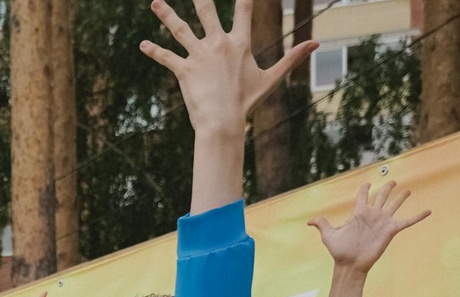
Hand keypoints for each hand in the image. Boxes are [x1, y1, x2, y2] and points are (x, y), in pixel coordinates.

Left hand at [142, 0, 310, 136]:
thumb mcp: (272, 78)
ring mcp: (199, 55)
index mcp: (240, 43)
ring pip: (179, 29)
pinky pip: (166, 57)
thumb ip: (293, 57)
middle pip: (207, 11)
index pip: (243, 9)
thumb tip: (317, 43)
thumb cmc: (248, 102)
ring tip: (155, 2)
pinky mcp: (184, 70)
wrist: (223, 122)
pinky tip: (142, 45)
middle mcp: (218, 44)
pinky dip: (154, 51)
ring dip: (166, 14)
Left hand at [311, 181, 425, 296]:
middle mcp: (372, 215)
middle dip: (386, 188)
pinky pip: (407, 221)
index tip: (367, 184)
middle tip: (392, 181)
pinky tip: (428, 211)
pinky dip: (418, 217)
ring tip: (408, 190)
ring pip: (394, 205)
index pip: (363, 196)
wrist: (350, 264)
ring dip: (401, 197)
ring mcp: (383, 221)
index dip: (365, 189)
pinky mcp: (391, 230)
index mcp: (358, 213)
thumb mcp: (329, 235)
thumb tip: (308, 221)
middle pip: (381, 196)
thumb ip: (322, 224)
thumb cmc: (339, 251)